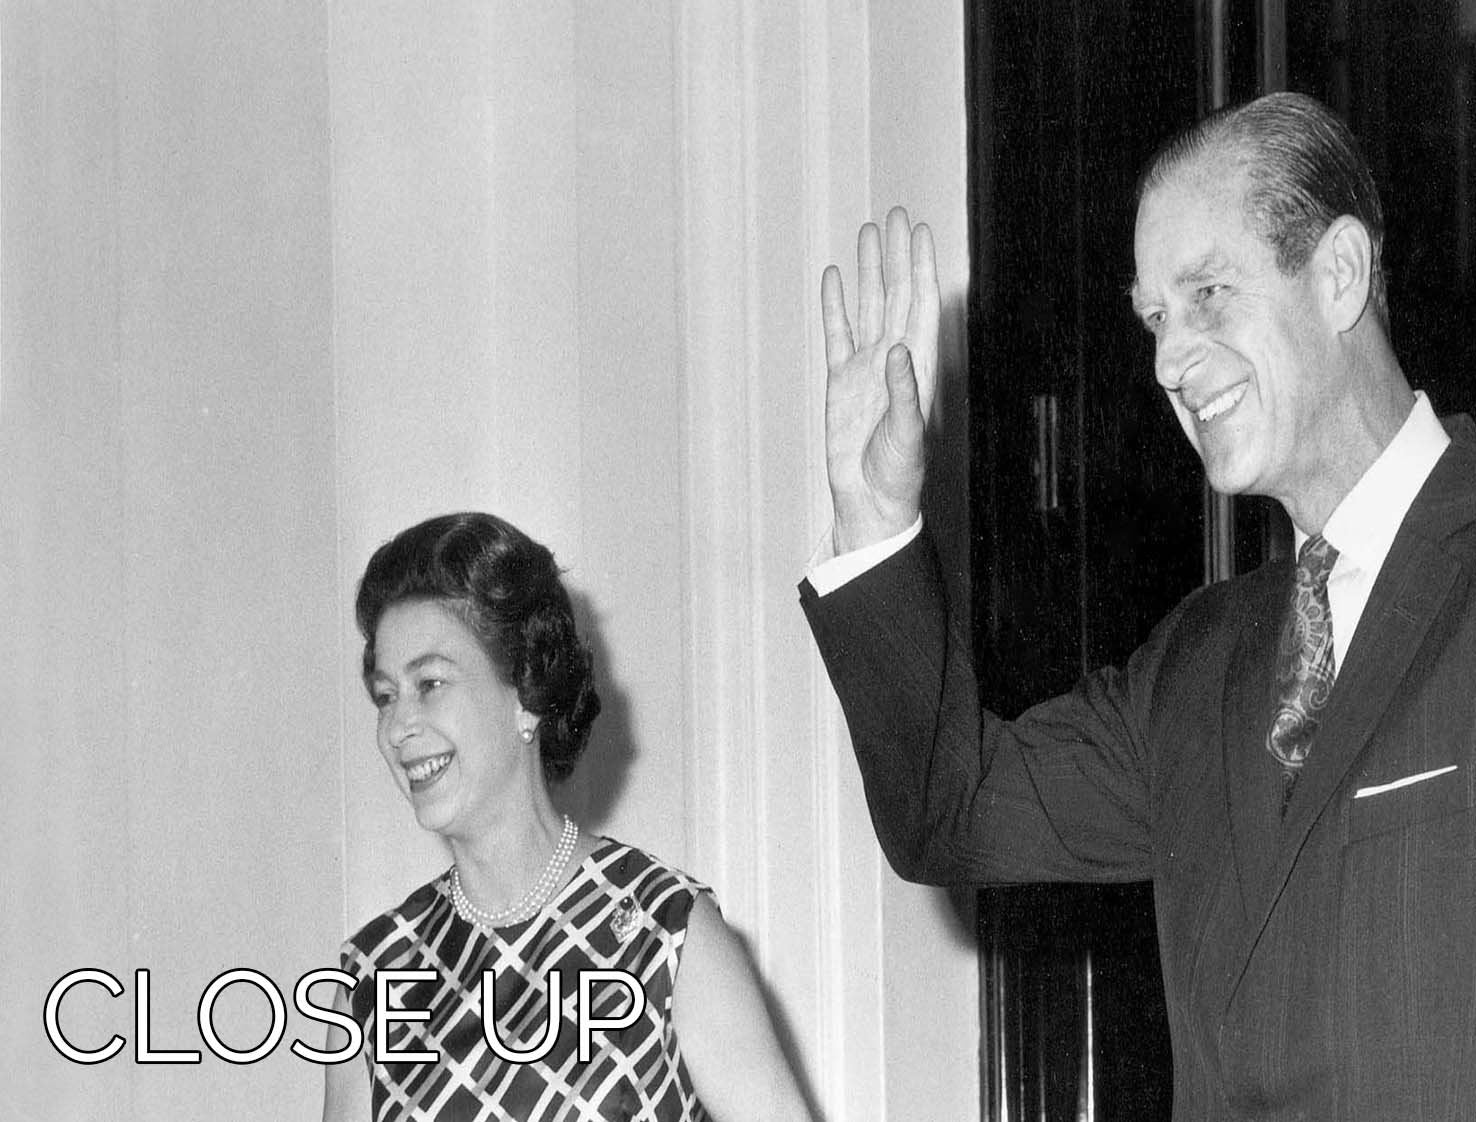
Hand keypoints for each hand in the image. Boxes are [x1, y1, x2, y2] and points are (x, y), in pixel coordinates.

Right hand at [821, 206, 938, 553]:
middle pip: (894, 295)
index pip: (918, 306)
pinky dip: (836, 305)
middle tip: (894, 216)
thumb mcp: (905, 435)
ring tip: (867, 234)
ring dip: (868, 272)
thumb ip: (902, 392)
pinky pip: (838, 334)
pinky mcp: (841, 382)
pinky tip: (835, 279)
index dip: (919, 268)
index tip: (918, 233)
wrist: (870, 501)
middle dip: (895, 256)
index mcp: (915, 366)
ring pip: (867, 308)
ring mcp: (865, 369)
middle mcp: (893, 360)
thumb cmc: (897, 475)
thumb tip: (894, 350)